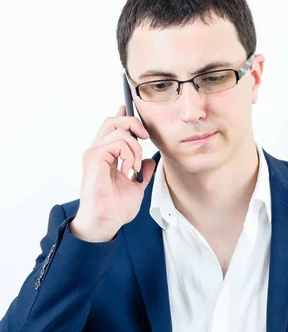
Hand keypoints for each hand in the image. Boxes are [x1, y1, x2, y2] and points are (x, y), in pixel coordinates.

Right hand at [71, 105, 155, 241]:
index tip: (129, 109)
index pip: (112, 127)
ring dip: (135, 148)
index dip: (123, 116)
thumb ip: (142, 172)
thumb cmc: (115, 208)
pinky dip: (129, 154)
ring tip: (134, 168)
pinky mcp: (94, 157)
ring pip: (119, 130)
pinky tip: (128, 170)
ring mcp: (94, 153)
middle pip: (113, 121)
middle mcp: (98, 151)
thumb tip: (150, 161)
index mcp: (106, 155)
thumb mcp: (136, 187)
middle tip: (146, 137)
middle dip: (133, 123)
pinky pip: (117, 142)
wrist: (106, 222)